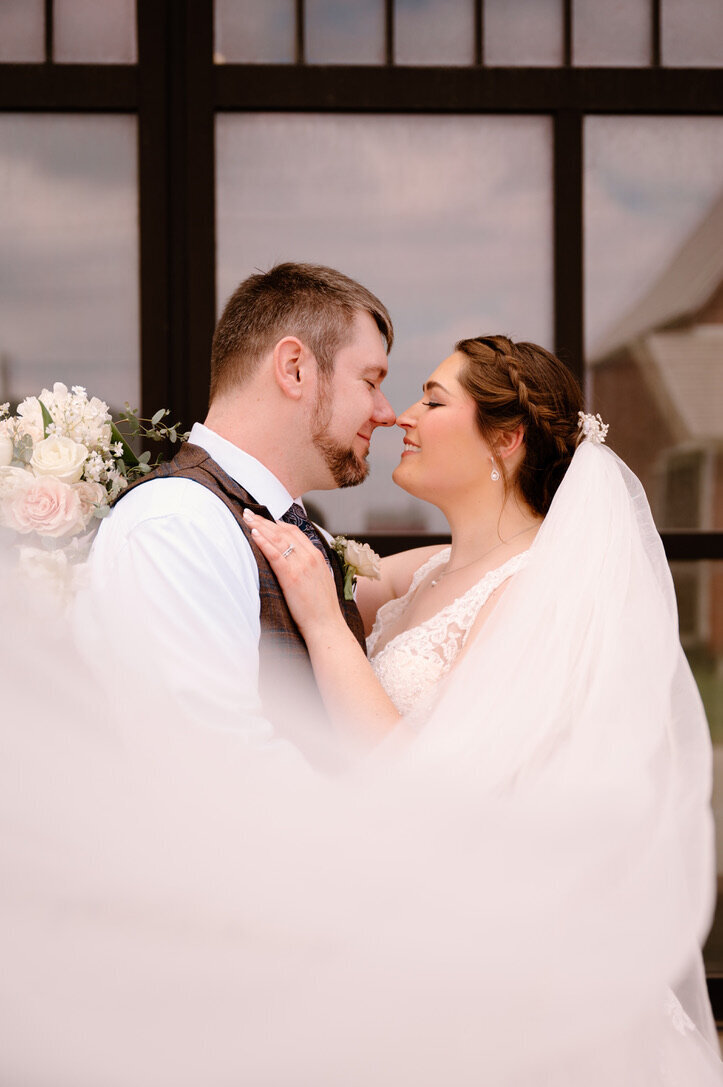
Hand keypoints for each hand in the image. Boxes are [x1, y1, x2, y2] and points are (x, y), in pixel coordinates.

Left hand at [242, 509, 342, 635]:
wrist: (326, 625)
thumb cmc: (322, 608)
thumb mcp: (320, 580)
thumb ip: (310, 567)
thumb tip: (296, 561)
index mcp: (317, 556)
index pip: (295, 532)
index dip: (278, 523)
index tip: (265, 519)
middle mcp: (310, 557)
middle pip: (284, 532)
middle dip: (265, 521)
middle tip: (250, 512)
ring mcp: (301, 566)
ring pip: (278, 539)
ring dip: (260, 526)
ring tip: (247, 518)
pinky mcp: (291, 577)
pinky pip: (275, 554)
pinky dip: (263, 542)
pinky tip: (253, 534)